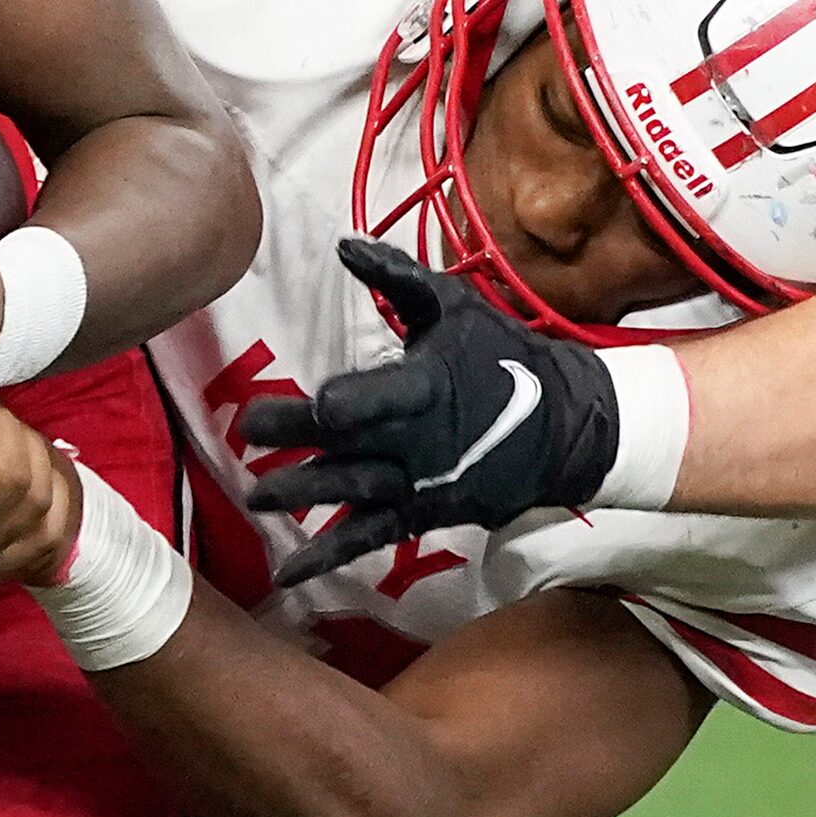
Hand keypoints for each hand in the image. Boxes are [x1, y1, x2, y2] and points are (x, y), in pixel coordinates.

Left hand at [241, 238, 620, 585]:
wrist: (566, 425)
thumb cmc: (502, 355)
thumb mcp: (456, 306)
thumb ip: (398, 277)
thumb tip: (344, 244)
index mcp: (429, 387)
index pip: (383, 397)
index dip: (350, 403)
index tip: (320, 405)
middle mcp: (422, 442)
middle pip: (354, 445)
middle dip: (301, 443)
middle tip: (249, 435)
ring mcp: (422, 486)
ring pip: (356, 494)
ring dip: (305, 495)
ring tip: (256, 497)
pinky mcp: (424, 516)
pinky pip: (372, 539)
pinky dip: (330, 557)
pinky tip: (288, 572)